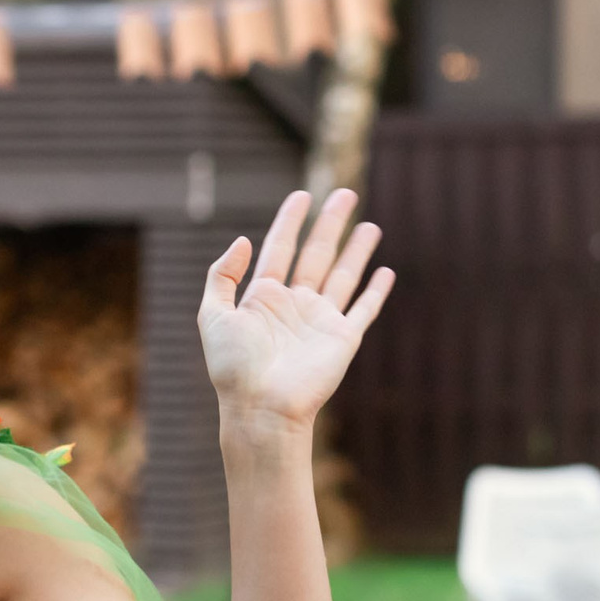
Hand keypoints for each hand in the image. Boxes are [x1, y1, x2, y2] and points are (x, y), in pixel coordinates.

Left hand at [198, 190, 393, 432]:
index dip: (290, 221)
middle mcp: (294, 305)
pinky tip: (385, 272)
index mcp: (262, 297)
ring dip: (357, 251)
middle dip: (330, 223)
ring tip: (370, 224)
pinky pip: (364, 309)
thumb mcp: (213, 315)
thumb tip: (244, 239)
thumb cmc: (233, 367)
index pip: (280, 248)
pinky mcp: (343, 339)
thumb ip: (223, 275)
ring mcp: (320, 321)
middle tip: (345, 194)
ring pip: (343, 275)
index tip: (302, 195)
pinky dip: (376, 291)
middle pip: (316, 254)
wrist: (261, 407)